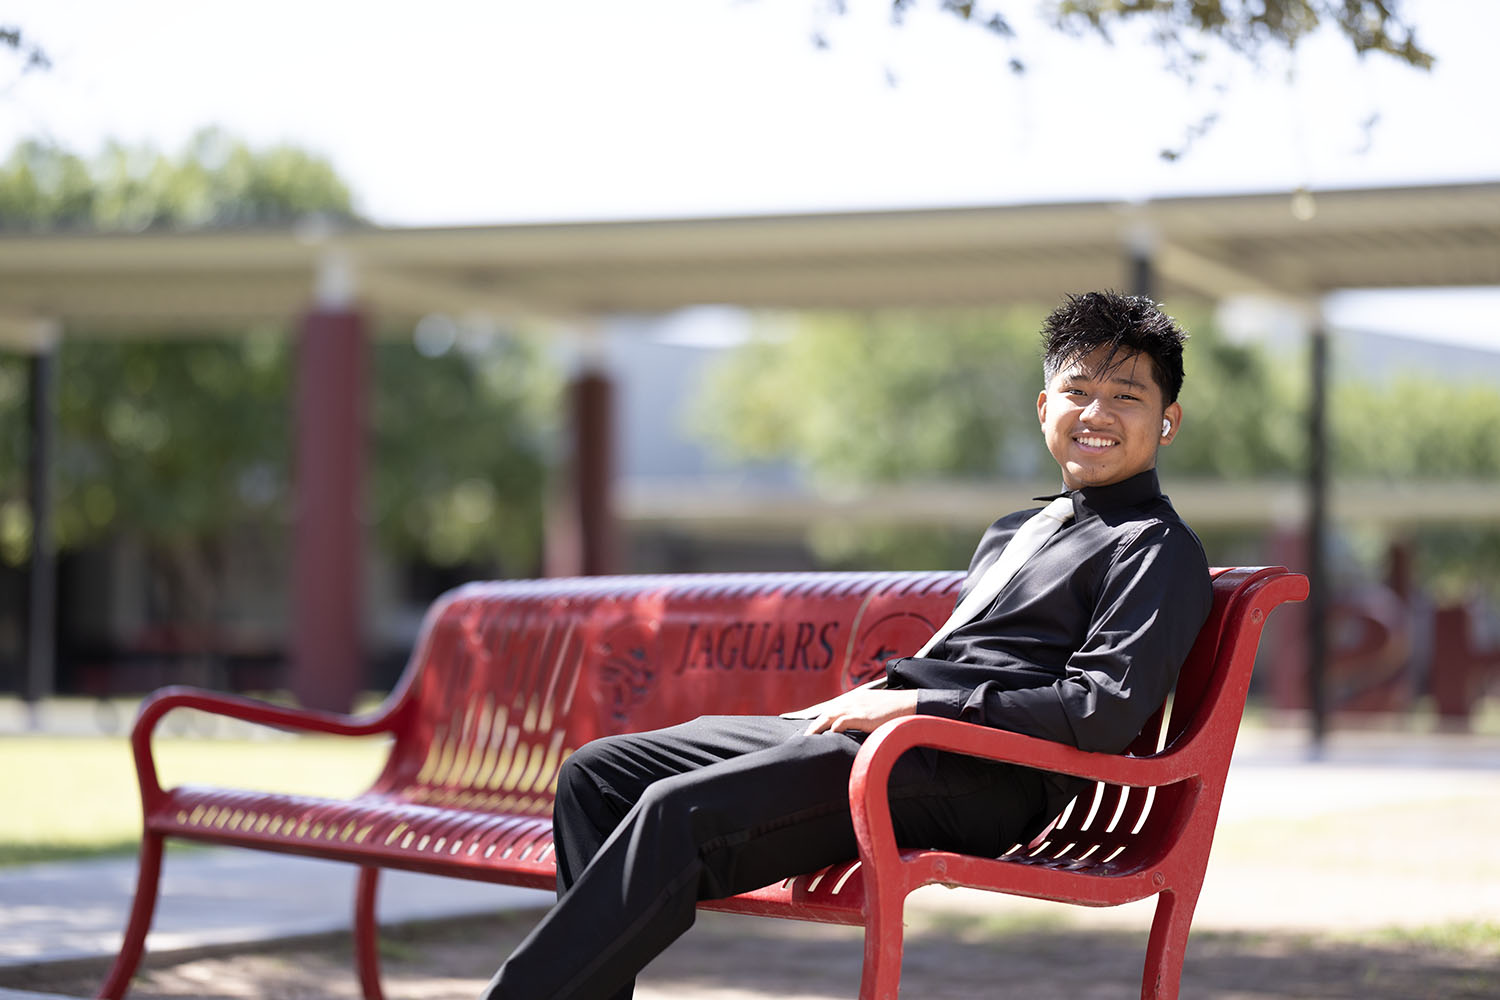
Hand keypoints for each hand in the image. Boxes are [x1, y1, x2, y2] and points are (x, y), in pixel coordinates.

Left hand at [804, 688, 918, 735]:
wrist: (910, 704)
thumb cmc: (894, 709)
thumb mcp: (873, 709)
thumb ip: (861, 714)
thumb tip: (852, 726)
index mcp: (853, 699)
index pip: (829, 708)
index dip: (814, 716)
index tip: (802, 723)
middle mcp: (852, 701)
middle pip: (825, 711)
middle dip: (812, 722)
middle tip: (801, 733)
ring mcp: (857, 708)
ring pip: (830, 716)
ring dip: (817, 727)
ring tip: (808, 737)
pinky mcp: (864, 716)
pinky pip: (844, 721)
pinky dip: (835, 726)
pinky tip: (829, 734)